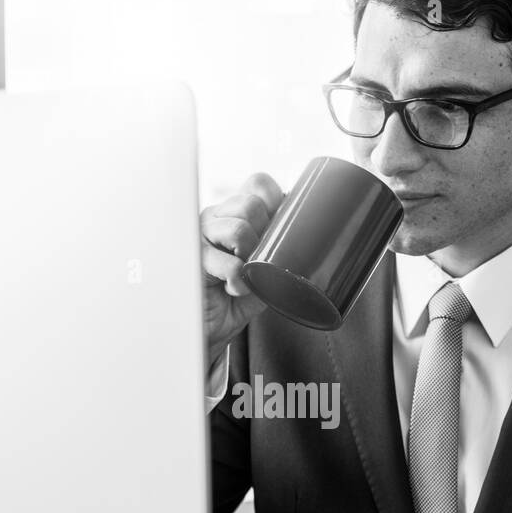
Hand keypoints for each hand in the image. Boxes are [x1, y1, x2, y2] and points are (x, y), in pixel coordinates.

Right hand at [199, 172, 283, 367]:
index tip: (283, 228)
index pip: (259, 184)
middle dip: (265, 232)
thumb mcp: (264, 270)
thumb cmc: (237, 297)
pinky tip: (236, 288)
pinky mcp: (193, 262)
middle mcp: (215, 218)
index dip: (276, 200)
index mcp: (234, 212)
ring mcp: (201, 237)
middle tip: (262, 258)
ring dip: (252, 255)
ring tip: (248, 273)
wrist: (210, 328)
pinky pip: (227, 265)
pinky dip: (239, 281)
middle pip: (250, 204)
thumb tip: (317, 241)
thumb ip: (280, 251)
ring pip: (237, 229)